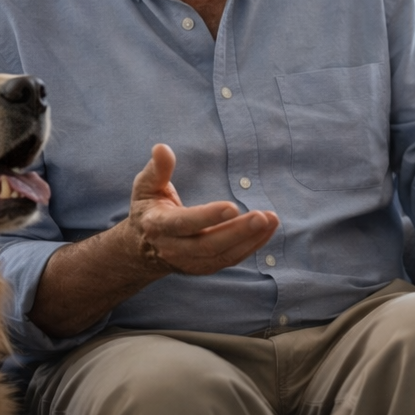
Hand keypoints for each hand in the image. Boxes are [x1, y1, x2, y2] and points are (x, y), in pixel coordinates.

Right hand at [128, 144, 278, 275]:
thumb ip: (157, 170)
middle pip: (209, 244)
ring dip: (250, 239)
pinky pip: (231, 259)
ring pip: (224, 254)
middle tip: (262, 217)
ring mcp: (191, 261)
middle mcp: (175, 248)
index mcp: (159, 226)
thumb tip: (162, 148)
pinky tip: (268, 229)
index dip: (208, 217)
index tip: (232, 206)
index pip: (185, 223)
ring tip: (271, 219)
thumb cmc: (148, 210)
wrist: (143, 249)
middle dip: (237, 231)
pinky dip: (252, 245)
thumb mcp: (146, 188)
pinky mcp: (206, 266)